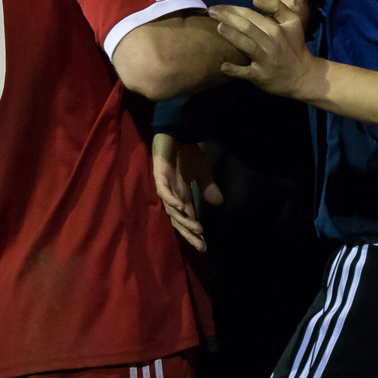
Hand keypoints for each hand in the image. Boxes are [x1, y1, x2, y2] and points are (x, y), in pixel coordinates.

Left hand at [152, 132, 222, 251]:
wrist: (178, 132)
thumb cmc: (186, 151)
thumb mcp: (202, 171)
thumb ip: (208, 187)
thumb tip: (219, 203)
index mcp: (181, 195)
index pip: (187, 218)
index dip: (194, 232)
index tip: (203, 246)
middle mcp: (172, 194)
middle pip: (178, 219)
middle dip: (188, 233)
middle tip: (200, 245)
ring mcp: (164, 185)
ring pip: (171, 209)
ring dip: (184, 220)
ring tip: (197, 229)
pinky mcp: (159, 175)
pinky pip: (163, 191)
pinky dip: (171, 200)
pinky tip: (181, 208)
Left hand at [208, 0, 324, 101]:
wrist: (303, 76)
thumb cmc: (295, 47)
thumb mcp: (293, 22)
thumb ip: (277, 7)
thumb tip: (255, 1)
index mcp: (275, 28)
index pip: (250, 15)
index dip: (232, 9)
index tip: (218, 6)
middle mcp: (269, 42)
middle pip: (246, 27)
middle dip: (227, 17)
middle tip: (210, 12)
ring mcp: (264, 60)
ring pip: (245, 45)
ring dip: (231, 36)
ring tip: (217, 27)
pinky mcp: (260, 76)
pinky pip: (246, 72)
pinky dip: (234, 70)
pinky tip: (223, 66)